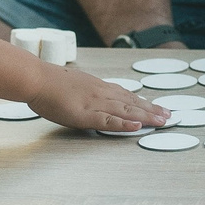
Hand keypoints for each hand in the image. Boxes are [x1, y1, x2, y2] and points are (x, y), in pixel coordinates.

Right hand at [31, 67, 171, 133]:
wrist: (36, 78)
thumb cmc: (48, 82)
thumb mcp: (73, 84)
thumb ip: (85, 92)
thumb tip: (89, 97)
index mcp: (97, 87)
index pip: (126, 95)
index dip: (142, 101)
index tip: (156, 106)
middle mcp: (101, 93)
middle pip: (131, 102)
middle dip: (151, 109)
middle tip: (168, 115)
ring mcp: (95, 103)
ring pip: (126, 110)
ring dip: (146, 116)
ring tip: (162, 121)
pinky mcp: (86, 115)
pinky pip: (109, 120)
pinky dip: (124, 123)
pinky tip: (137, 126)